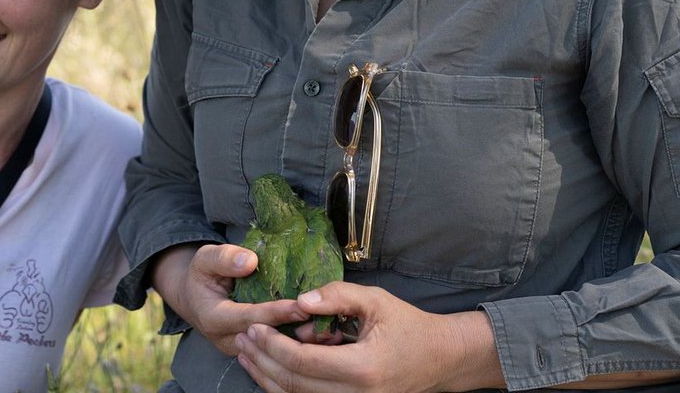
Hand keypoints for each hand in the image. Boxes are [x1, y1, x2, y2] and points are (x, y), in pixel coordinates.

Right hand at [151, 243, 308, 356]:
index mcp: (215, 318)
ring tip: (327, 328)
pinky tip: (319, 332)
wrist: (194, 297)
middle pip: (266, 338)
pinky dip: (296, 341)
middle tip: (323, 320)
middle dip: (294, 329)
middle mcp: (228, 339)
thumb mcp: (206, 259)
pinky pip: (275, 349)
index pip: (250, 317)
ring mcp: (241, 349)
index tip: (300, 306)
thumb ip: (225, 258)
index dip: (275, 312)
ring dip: (299, 338)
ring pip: (273, 348)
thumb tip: (251, 261)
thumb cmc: (202, 275)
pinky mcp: (252, 351)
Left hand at [233, 281, 503, 392]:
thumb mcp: (375, 301)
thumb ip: (337, 296)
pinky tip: (267, 370)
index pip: (303, 362)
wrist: (438, 359)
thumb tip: (299, 301)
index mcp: (362, 368)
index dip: (273, 345)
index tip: (253, 325)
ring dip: (266, 378)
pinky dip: (284, 388)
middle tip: (241, 339)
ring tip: (246, 354)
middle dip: (262, 361)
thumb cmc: (407, 325)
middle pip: (293, 385)